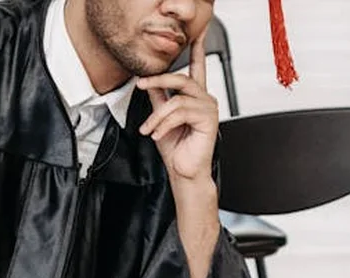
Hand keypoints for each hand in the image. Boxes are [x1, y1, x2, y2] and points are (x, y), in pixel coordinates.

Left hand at [137, 24, 218, 182]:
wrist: (183, 172)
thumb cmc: (176, 148)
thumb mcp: (161, 118)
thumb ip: (158, 98)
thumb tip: (147, 82)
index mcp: (195, 96)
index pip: (197, 68)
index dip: (197, 49)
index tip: (197, 34)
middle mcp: (205, 99)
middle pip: (181, 78)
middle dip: (158, 80)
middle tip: (140, 84)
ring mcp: (208, 108)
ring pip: (176, 99)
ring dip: (157, 115)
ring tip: (148, 129)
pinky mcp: (208, 119)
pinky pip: (180, 112)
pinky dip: (164, 124)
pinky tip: (158, 135)